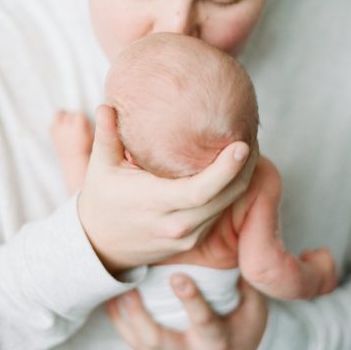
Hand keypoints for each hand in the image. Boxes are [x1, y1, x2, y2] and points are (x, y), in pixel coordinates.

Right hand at [78, 105, 256, 273]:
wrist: (101, 243)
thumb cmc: (102, 198)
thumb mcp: (99, 166)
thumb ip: (106, 136)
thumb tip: (106, 106)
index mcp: (152, 203)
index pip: (200, 190)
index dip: (225, 169)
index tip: (242, 144)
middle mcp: (174, 224)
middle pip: (224, 197)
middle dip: (243, 168)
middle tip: (251, 136)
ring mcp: (186, 236)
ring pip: (227, 206)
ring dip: (241, 179)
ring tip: (246, 149)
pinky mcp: (193, 241)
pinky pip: (220, 213)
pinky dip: (230, 191)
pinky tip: (233, 170)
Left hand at [105, 275, 267, 349]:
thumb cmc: (245, 320)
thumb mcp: (253, 302)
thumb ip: (244, 276)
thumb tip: (237, 238)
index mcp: (220, 338)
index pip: (204, 321)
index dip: (190, 299)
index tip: (177, 276)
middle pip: (160, 341)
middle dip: (141, 317)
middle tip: (128, 291)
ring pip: (143, 345)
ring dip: (125, 319)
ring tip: (114, 293)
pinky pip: (135, 344)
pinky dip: (120, 324)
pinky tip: (110, 302)